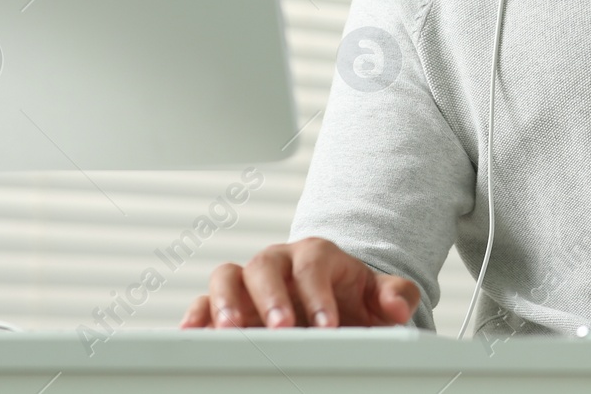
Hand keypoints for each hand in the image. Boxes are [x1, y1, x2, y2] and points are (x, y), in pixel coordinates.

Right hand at [180, 237, 418, 328]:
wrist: (332, 304)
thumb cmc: (352, 299)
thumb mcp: (379, 296)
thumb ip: (396, 296)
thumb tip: (397, 307)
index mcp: (316, 255)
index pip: (313, 267)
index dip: (318, 296)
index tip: (327, 327)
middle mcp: (278, 262)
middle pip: (265, 266)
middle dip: (272, 298)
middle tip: (281, 328)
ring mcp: (249, 282)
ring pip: (227, 277)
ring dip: (226, 303)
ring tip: (231, 331)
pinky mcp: (226, 303)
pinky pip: (203, 301)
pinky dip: (197, 314)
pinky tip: (194, 334)